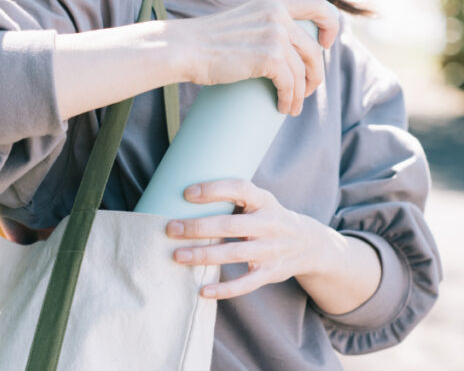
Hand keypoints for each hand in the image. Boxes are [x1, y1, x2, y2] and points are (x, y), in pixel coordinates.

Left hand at [165, 179, 326, 299]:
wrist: (309, 244)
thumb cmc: (266, 216)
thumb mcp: (258, 201)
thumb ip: (230, 200)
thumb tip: (179, 197)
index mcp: (264, 201)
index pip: (240, 189)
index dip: (214, 190)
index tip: (186, 193)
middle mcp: (270, 224)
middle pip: (231, 226)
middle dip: (198, 227)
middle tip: (171, 229)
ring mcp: (271, 250)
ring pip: (234, 254)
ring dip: (204, 255)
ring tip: (177, 256)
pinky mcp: (270, 273)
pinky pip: (246, 283)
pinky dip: (224, 289)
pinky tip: (203, 291)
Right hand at [172, 0, 339, 114]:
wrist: (183, 48)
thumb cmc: (204, 41)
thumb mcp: (241, 21)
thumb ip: (259, 26)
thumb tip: (273, 50)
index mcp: (272, 1)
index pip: (319, 5)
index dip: (331, 25)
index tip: (325, 44)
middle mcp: (278, 14)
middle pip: (313, 49)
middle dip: (315, 74)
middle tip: (306, 90)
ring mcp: (275, 35)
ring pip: (303, 71)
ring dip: (302, 94)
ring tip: (292, 106)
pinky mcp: (269, 57)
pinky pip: (291, 84)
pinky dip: (290, 100)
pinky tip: (285, 107)